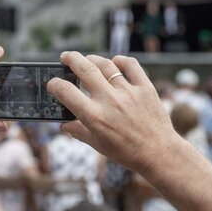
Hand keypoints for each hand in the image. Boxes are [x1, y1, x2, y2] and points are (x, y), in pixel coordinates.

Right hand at [47, 52, 178, 172]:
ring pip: (106, 64)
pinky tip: (115, 62)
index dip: (55, 85)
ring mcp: (128, 92)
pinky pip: (131, 65)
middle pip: (85, 68)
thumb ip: (79, 132)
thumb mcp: (98, 145)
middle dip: (71, 58)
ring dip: (92, 59)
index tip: (53, 83)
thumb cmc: (127, 152)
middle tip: (65, 57)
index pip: (66, 92)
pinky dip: (120, 60)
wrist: (159, 153)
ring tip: (87, 60)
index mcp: (94, 117)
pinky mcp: (145, 88)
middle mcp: (110, 101)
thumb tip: (64, 125)